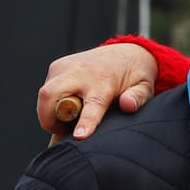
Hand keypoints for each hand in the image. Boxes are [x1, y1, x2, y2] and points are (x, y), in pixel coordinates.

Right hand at [37, 43, 158, 139]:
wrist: (125, 52)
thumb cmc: (134, 75)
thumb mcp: (144, 87)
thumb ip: (138, 98)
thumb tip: (128, 105)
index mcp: (104, 81)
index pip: (92, 104)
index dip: (85, 122)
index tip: (79, 136)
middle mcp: (81, 72)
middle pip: (50, 95)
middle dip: (47, 118)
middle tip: (61, 131)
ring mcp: (66, 66)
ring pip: (45, 94)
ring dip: (49, 111)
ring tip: (68, 118)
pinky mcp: (57, 66)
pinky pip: (46, 88)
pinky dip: (52, 101)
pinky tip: (68, 103)